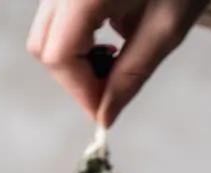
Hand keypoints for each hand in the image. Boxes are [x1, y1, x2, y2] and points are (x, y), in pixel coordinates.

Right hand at [27, 0, 207, 126]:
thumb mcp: (166, 31)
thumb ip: (131, 74)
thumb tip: (105, 116)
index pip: (58, 56)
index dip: (80, 91)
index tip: (106, 114)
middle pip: (45, 47)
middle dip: (77, 79)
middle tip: (115, 91)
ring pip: (48, 34)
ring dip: (79, 60)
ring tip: (121, 59)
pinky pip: (60, 18)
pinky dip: (83, 39)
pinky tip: (118, 36)